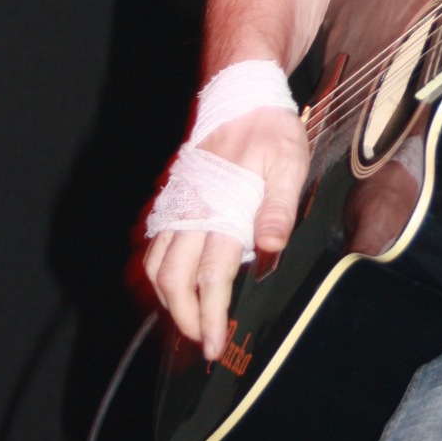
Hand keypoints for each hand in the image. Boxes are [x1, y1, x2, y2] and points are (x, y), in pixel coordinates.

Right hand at [144, 105, 308, 361]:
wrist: (240, 95)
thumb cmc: (269, 130)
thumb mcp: (288, 162)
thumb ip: (278, 205)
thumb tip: (271, 244)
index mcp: (220, 207)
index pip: (210, 276)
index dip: (211, 316)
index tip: (215, 345)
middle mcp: (191, 210)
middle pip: (172, 280)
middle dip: (183, 318)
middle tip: (203, 343)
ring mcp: (177, 205)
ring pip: (155, 265)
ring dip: (167, 299)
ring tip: (188, 321)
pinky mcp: (173, 199)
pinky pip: (153, 244)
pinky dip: (157, 272)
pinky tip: (171, 286)